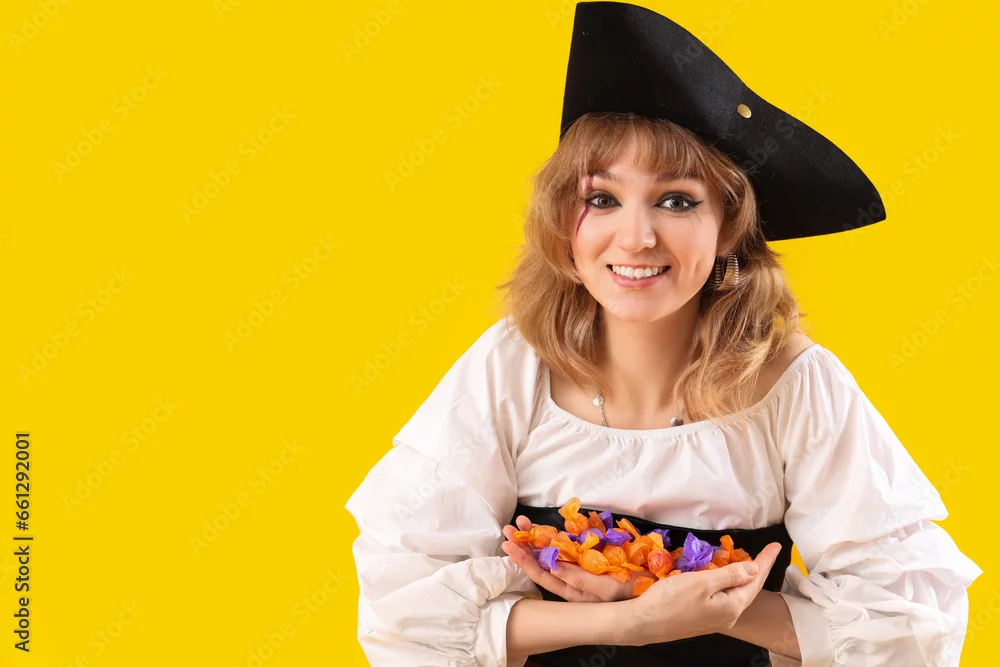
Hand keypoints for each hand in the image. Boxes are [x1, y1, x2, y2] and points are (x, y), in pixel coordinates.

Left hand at [500, 515, 654, 602]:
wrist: (658, 581)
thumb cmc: (634, 591)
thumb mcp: (608, 589)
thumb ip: (580, 579)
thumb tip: (553, 567)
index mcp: (575, 590)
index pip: (543, 576)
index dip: (524, 560)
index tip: (508, 544)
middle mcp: (575, 577)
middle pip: (545, 560)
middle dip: (526, 543)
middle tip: (510, 527)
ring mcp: (583, 562)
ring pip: (555, 548)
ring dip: (538, 534)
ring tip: (523, 521)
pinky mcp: (592, 550)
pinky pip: (571, 540)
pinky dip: (559, 531)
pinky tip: (549, 523)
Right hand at [623, 542, 782, 646]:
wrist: (643, 623)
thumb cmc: (670, 600)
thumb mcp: (702, 582)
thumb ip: (729, 575)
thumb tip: (754, 569)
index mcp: (731, 606)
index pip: (755, 580)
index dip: (766, 561)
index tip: (776, 546)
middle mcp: (728, 616)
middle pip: (749, 589)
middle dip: (758, 570)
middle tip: (766, 552)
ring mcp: (715, 619)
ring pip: (736, 594)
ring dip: (743, 578)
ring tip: (749, 562)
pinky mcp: (702, 619)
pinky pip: (724, 599)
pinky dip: (729, 585)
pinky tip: (724, 579)